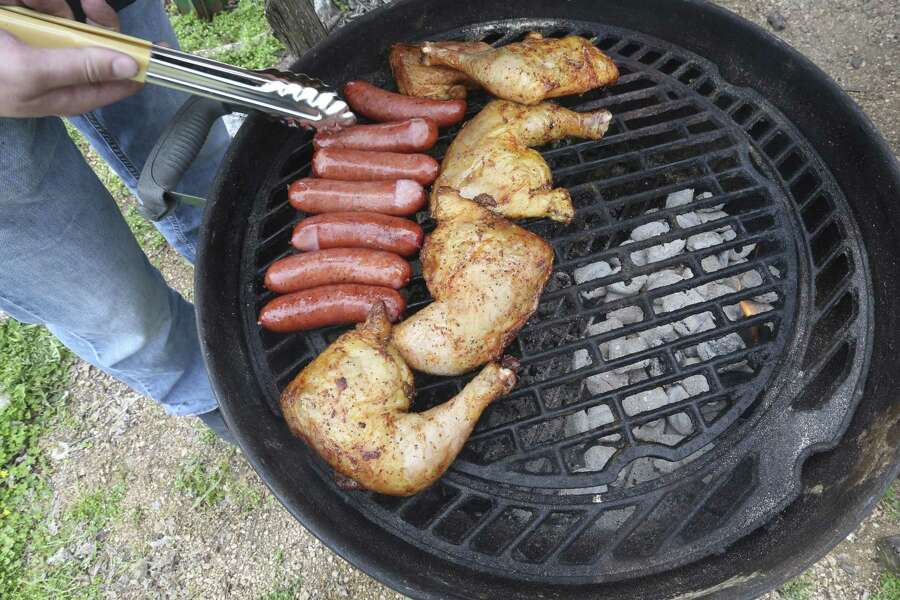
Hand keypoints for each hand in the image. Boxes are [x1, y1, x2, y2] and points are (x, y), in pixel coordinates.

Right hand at [0, 0, 141, 116]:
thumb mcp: (35, 72)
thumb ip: (80, 68)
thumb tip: (130, 67)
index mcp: (72, 93)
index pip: (120, 82)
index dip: (141, 65)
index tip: (161, 47)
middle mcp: (65, 71)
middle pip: (101, 44)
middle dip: (96, 20)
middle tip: (92, 3)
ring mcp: (45, 49)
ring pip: (68, 20)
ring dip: (49, 5)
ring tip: (25, 3)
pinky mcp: (26, 30)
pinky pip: (41, 10)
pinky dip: (30, 2)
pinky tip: (14, 2)